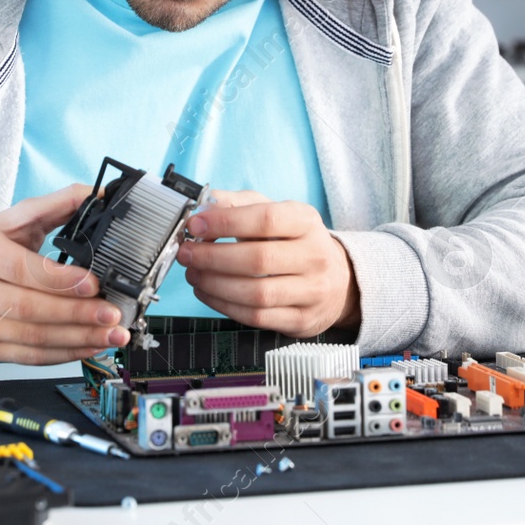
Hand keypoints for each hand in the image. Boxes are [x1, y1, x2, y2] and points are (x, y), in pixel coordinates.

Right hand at [0, 184, 131, 363]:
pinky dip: (63, 354)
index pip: (21, 269)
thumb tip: (98, 194)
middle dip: (76, 314)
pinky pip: (29, 357)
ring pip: (32, 338)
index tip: (94, 284)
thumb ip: (57, 204)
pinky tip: (89, 346)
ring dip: (78, 338)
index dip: (60, 280)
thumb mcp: (13, 220)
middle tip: (111, 314)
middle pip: (29, 308)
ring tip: (111, 335)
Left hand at [176, 190, 359, 336]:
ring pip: (256, 293)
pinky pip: (257, 317)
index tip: (195, 225)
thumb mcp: (276, 212)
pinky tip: (207, 292)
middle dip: (213, 257)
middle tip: (187, 254)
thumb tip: (203, 205)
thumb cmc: (295, 242)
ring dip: (215, 285)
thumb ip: (239, 204)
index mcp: (306, 222)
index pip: (266, 219)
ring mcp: (312, 291)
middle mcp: (314, 256)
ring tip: (193, 274)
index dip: (226, 222)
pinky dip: (224, 306)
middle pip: (258, 259)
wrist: (337, 280)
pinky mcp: (302, 319)